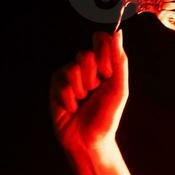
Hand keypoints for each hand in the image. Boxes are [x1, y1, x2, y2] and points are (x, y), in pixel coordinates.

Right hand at [50, 30, 127, 155]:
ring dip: (81, 90)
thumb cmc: (106, 117)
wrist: (90, 142)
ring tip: (83, 102)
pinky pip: (61, 83)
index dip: (103, 54)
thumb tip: (118, 32)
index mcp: (103, 65)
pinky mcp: (54, 86)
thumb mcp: (119, 89)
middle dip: (93, 78)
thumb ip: (119, 61)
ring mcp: (68, 76)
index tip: (107, 73)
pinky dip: (70, 99)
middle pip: (86, 54)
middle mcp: (85, 67)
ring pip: (72, 67)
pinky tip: (72, 108)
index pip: (101, 40)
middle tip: (94, 93)